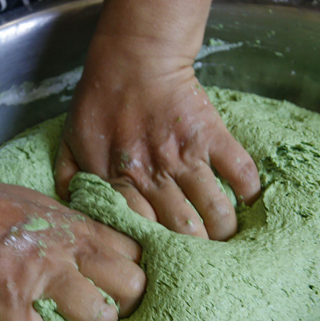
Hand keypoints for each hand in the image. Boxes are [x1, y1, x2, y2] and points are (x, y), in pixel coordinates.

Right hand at [0, 176, 144, 320]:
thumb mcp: (42, 206)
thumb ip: (73, 230)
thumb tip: (94, 252)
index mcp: (79, 228)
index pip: (137, 257)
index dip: (134, 282)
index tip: (119, 296)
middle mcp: (69, 251)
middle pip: (132, 289)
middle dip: (123, 311)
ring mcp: (41, 278)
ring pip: (98, 320)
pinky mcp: (8, 303)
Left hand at [53, 0, 259, 240]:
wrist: (134, 55)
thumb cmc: (100, 99)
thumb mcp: (71, 141)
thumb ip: (70, 181)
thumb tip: (77, 216)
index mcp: (118, 180)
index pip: (139, 232)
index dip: (154, 254)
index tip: (163, 265)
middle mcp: (152, 175)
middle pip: (182, 232)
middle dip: (195, 253)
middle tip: (202, 262)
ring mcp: (185, 156)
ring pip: (214, 211)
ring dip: (224, 231)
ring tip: (227, 242)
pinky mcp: (211, 136)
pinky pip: (240, 171)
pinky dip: (249, 191)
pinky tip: (249, 204)